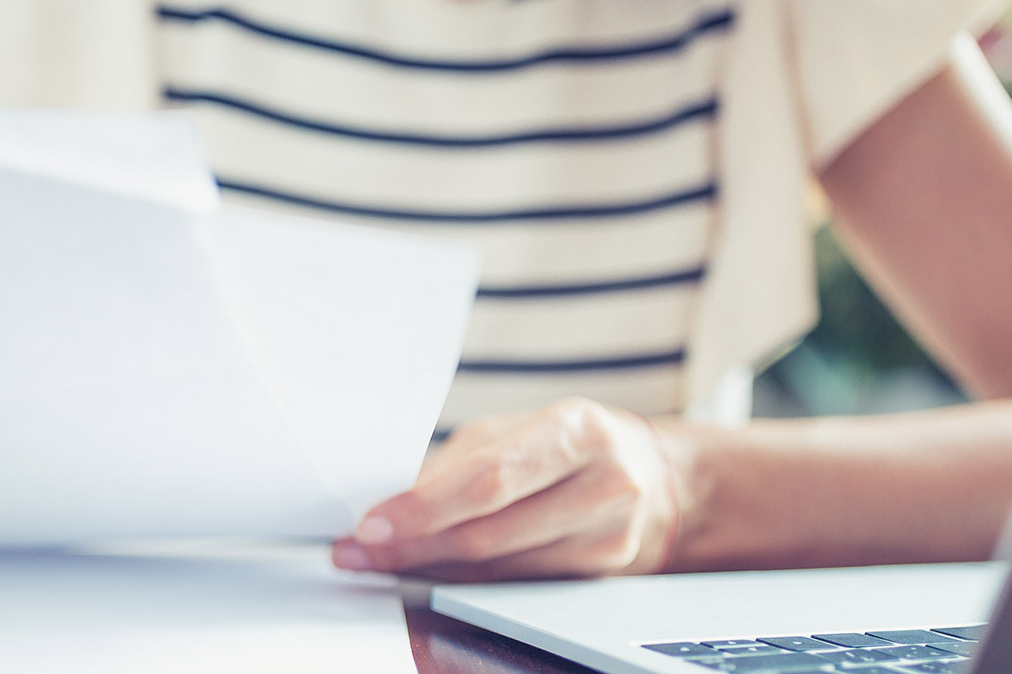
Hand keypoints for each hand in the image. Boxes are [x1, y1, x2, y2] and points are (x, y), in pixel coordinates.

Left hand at [332, 398, 682, 580]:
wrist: (652, 473)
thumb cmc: (570, 443)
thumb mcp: (517, 429)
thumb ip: (459, 463)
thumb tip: (391, 501)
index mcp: (579, 430)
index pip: (490, 479)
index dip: (425, 507)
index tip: (372, 524)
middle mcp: (604, 483)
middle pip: (489, 531)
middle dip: (413, 544)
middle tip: (359, 551)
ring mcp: (609, 535)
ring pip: (498, 566)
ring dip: (429, 566)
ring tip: (381, 560)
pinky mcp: (602, 571)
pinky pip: (515, 581)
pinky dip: (464, 576)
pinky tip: (430, 568)